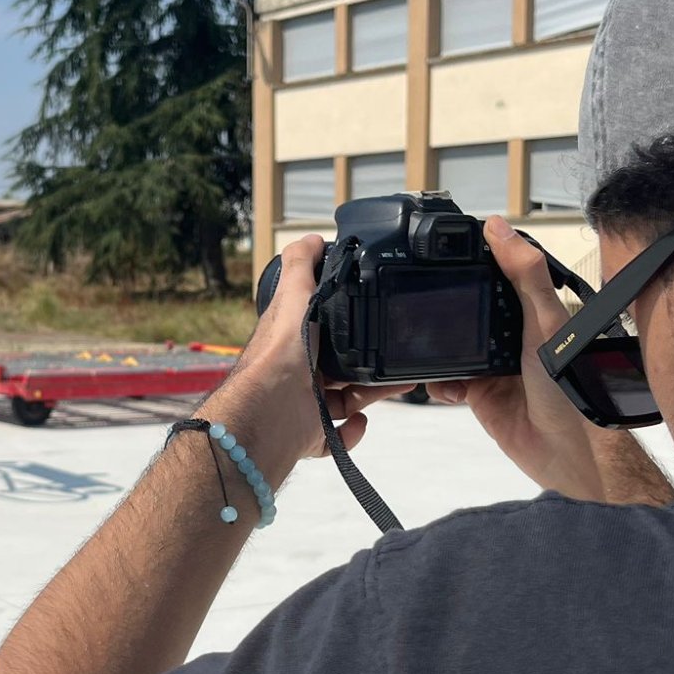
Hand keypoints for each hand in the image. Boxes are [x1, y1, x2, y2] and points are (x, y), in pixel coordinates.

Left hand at [199, 235, 412, 489]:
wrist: (272, 410)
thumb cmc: (284, 350)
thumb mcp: (293, 294)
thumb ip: (302, 265)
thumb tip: (311, 239)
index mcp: (294, 340)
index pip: (323, 330)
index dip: (349, 324)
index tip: (377, 318)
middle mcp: (298, 372)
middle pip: (342, 367)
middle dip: (371, 364)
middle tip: (400, 357)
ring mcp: (304, 406)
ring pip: (347, 399)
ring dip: (373, 393)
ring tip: (401, 384)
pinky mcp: (311, 434)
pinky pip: (339, 435)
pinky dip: (353, 431)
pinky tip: (361, 420)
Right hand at [427, 217, 673, 504]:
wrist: (566, 451)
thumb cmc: (569, 387)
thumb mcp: (545, 321)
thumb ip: (524, 274)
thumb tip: (498, 227)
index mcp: (531, 309)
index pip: (496, 275)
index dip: (471, 262)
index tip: (443, 252)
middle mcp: (511, 334)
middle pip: (467, 309)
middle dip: (444, 308)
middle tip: (420, 301)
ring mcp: (493, 364)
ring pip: (451, 345)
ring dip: (437, 347)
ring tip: (425, 345)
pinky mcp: (478, 393)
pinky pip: (446, 379)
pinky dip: (438, 381)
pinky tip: (446, 385)